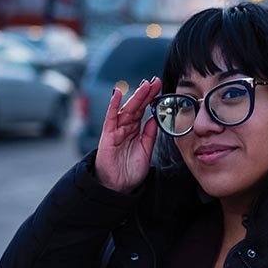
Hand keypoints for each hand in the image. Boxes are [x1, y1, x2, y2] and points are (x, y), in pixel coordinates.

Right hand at [95, 78, 160, 193]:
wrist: (119, 187)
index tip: (160, 86)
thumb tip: (155, 118)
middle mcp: (125, 128)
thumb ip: (150, 133)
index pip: (144, 110)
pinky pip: (110, 118)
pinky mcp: (107, 136)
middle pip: (136, 106)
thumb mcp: (146, 149)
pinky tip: (117, 94)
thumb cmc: (130, 169)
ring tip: (144, 85)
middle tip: (155, 81)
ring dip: (135, 96)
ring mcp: (116, 130)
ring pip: (126, 109)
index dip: (151, 98)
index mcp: (135, 130)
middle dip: (145, 93)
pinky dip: (113, 105)